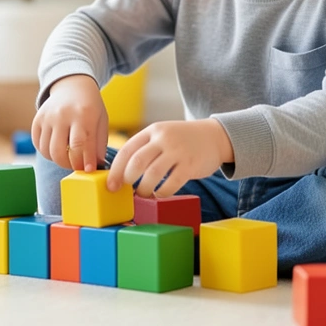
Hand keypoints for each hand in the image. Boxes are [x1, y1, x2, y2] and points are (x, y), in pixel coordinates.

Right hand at [31, 75, 108, 171]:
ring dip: (58, 160)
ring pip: (47, 151)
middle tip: (77, 165)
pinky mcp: (37, 119)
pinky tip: (57, 148)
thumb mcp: (101, 121)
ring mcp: (48, 117)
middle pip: (59, 151)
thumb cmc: (90, 106)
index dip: (84, 161)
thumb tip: (96, 166)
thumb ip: (99, 144)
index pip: (80, 144)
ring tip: (68, 156)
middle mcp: (62, 114)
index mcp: (83, 114)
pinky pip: (38, 144)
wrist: (73, 86)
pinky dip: (47, 152)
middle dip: (69, 164)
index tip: (89, 170)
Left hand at [106, 119, 234, 196]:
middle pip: (137, 162)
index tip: (111, 185)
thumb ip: (144, 148)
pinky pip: (171, 184)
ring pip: (153, 175)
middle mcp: (164, 139)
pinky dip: (162, 192)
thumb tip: (121, 173)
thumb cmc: (182, 140)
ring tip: (143, 194)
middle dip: (127, 179)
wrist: (215, 136)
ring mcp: (178, 151)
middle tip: (125, 190)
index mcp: (152, 131)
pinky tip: (160, 194)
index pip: (127, 150)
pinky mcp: (190, 165)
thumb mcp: (162, 135)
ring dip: (144, 189)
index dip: (116, 169)